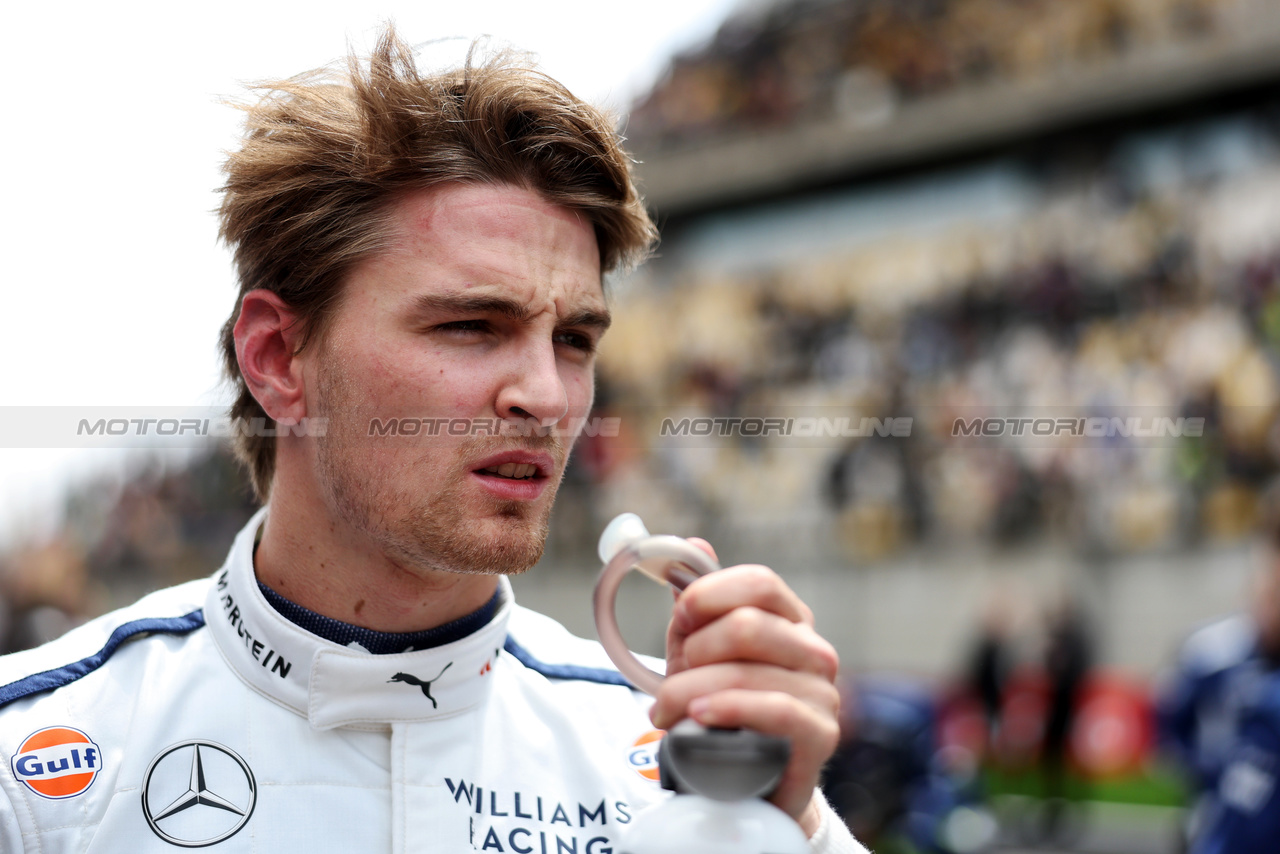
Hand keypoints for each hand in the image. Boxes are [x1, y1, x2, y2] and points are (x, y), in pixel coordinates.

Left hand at [648, 540, 840, 836]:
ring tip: (666, 713)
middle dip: (695, 650)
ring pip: (746, 673)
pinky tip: (698, 718)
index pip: (760, 582)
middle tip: (671, 676)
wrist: (743, 781)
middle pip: (748, 625)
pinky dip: (727, 710)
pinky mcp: (820, 735)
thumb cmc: (722, 708)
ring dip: (689, 691)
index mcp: (789, 620)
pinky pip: (773, 710)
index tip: (680, 616)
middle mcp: (814, 650)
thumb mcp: (701, 651)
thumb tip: (692, 542)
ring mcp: (823, 693)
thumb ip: (697, 602)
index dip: (710, 593)